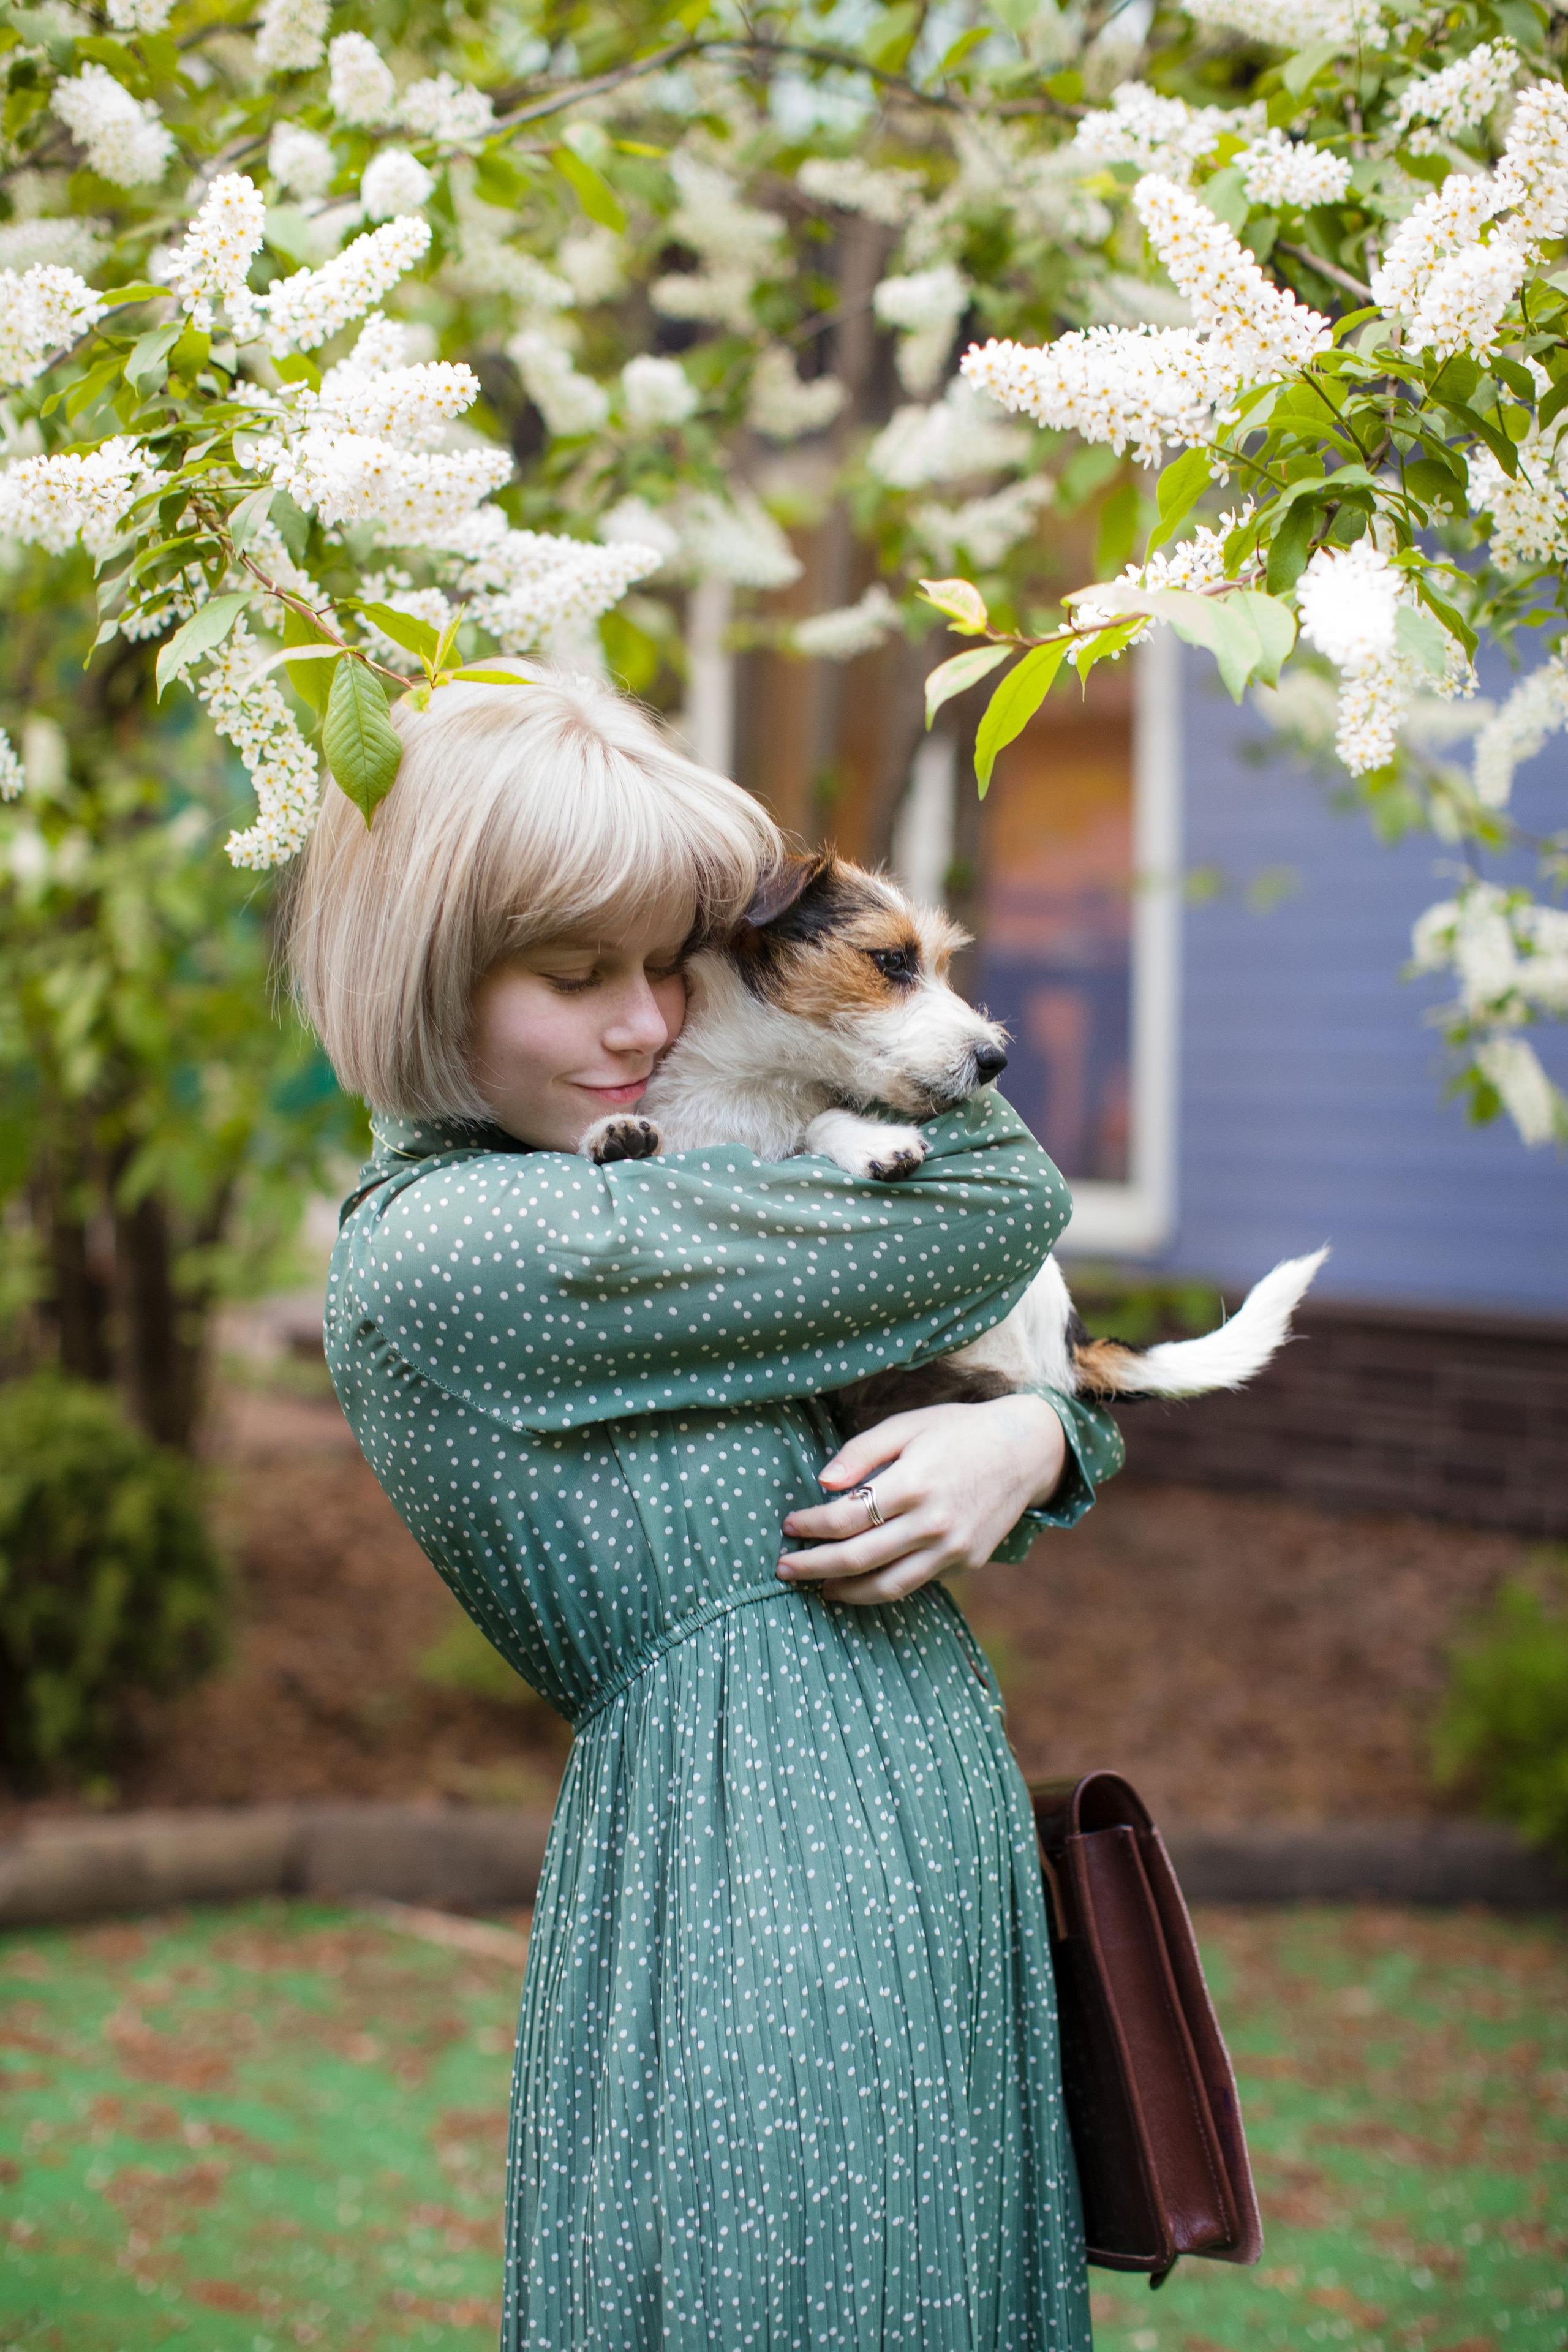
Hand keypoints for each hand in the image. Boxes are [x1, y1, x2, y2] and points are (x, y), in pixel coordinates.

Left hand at [777, 1394, 1067, 1606]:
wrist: (1025, 1451)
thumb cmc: (958, 1432)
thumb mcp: (907, 1425)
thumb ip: (861, 1452)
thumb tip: (823, 1483)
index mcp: (913, 1483)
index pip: (845, 1518)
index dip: (810, 1526)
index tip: (788, 1524)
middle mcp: (933, 1522)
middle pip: (858, 1558)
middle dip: (814, 1566)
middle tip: (784, 1568)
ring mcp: (952, 1548)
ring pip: (887, 1585)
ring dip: (845, 1591)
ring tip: (818, 1587)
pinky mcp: (966, 1562)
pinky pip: (915, 1583)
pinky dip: (882, 1588)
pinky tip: (860, 1582)